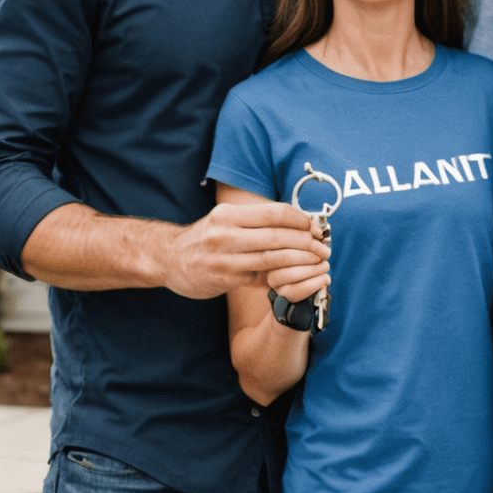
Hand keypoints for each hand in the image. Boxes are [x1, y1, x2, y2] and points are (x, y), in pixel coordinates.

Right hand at [162, 202, 327, 299]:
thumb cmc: (206, 238)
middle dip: (306, 242)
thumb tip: (298, 223)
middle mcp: (225, 233)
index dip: (300, 219)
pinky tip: (293, 277)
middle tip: (324, 248)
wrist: (168, 258)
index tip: (316, 227)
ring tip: (316, 262)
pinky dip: (279, 276)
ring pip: (271, 258)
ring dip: (299, 260)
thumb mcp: (225, 220)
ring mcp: (223, 258)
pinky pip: (259, 278)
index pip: (274, 212)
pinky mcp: (223, 279)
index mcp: (229, 214)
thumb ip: (255, 222)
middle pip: (277, 235)